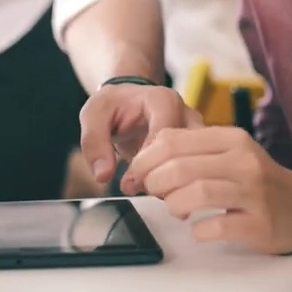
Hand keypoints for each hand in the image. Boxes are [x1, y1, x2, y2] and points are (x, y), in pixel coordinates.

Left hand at [79, 82, 199, 183]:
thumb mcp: (93, 114)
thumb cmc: (113, 104)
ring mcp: (197, 134)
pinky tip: (157, 191)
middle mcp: (188, 115)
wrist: (127, 101)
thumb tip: (103, 175)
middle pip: (185, 154)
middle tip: (135, 189)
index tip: (129, 183)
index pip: (165, 138)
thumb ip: (94, 142)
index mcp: (164, 101)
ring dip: (172, 185)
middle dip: (160, 178)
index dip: (147, 164)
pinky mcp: (198, 150)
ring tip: (145, 190)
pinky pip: (195, 173)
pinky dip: (178, 186)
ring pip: (195, 167)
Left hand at [125, 126, 291, 253]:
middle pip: (179, 167)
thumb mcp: (228, 152)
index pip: (172, 139)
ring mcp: (254, 192)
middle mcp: (243, 161)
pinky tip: (198, 228)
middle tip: (154, 193)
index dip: (146, 158)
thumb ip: (191, 149)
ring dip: (174, 204)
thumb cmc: (258, 180)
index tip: (139, 172)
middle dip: (155, 183)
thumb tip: (145, 158)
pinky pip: (217, 225)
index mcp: (230, 138)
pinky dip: (199, 229)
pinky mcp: (260, 222)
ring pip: (196, 193)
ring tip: (175, 210)